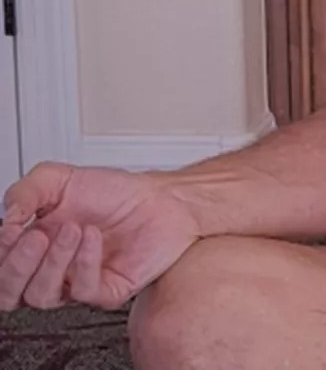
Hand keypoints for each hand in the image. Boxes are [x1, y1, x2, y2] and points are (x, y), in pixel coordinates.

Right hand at [0, 162, 200, 310]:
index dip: (2, 255)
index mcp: (34, 248)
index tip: (13, 229)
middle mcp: (51, 269)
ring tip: (74, 228)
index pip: (1, 269)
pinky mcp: (105, 290)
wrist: (161, 198)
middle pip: (9, 294)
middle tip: (36, 236)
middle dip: (16, 267)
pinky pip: (83, 291)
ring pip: (42, 296)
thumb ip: (27, 191)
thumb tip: (7, 217)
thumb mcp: (62, 178)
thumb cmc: (114, 193)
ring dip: (54, 260)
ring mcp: (76, 282)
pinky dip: (85, 262)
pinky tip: (93, 238)